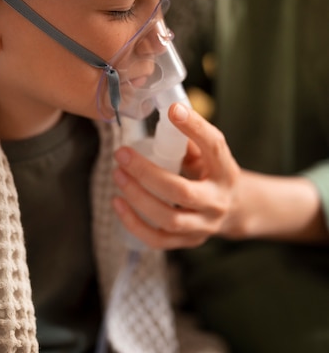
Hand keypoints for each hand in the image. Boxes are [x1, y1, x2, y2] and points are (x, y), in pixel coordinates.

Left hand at [112, 103, 241, 248]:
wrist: (235, 210)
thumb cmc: (213, 173)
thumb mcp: (210, 154)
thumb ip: (189, 139)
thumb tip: (164, 116)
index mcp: (225, 171)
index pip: (214, 147)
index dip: (195, 128)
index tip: (173, 110)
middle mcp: (218, 201)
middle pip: (181, 191)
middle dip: (147, 173)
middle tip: (122, 154)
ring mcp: (204, 226)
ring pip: (169, 219)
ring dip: (137, 197)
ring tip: (117, 175)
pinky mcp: (188, 242)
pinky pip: (158, 240)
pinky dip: (134, 223)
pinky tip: (117, 203)